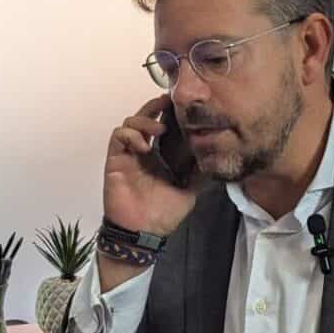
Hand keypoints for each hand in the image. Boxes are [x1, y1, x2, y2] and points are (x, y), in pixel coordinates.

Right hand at [103, 95, 199, 237]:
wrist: (143, 231)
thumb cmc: (163, 214)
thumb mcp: (190, 190)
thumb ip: (200, 173)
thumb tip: (217, 159)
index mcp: (161, 156)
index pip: (164, 126)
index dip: (171, 114)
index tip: (184, 106)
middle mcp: (144, 152)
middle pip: (146, 117)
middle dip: (156, 106)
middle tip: (169, 101)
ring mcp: (129, 154)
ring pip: (130, 122)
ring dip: (144, 120)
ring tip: (159, 129)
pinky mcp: (116, 160)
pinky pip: (118, 137)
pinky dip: (131, 135)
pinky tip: (143, 146)